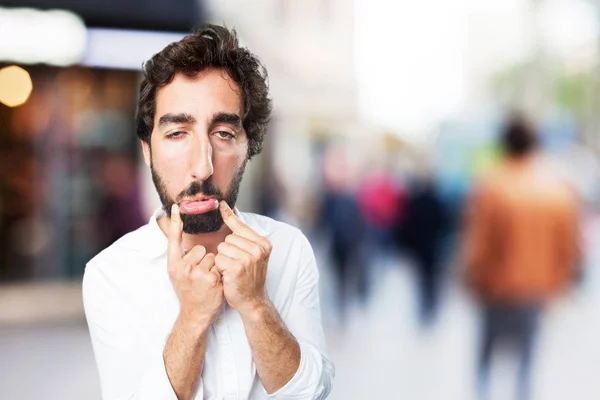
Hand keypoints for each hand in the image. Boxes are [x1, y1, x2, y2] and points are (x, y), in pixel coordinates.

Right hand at [168, 204, 223, 324]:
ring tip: (207, 279)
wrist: (195, 313)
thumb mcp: (177, 274)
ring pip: (213, 256)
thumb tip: (179, 236)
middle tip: (200, 275)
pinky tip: (215, 284)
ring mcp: (197, 274)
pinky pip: (221, 265)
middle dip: (205, 259)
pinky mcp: (211, 279)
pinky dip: (221, 273)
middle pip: (201, 249)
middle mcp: (183, 268)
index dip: (174, 222)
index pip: (173, 239)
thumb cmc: (188, 291)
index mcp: (173, 264)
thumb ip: (180, 256)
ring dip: (214, 266)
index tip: (176, 207)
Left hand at [215, 201, 271, 315]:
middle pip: (228, 239)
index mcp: (263, 243)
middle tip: (236, 264)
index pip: (241, 226)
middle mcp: (258, 249)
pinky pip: (218, 259)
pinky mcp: (237, 268)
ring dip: (222, 260)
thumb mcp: (253, 254)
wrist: (252, 300)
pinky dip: (220, 268)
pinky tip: (228, 275)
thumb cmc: (249, 276)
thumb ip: (243, 237)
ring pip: (221, 249)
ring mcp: (249, 259)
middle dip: (227, 251)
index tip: (220, 203)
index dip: (229, 215)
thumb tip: (229, 213)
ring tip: (232, 270)